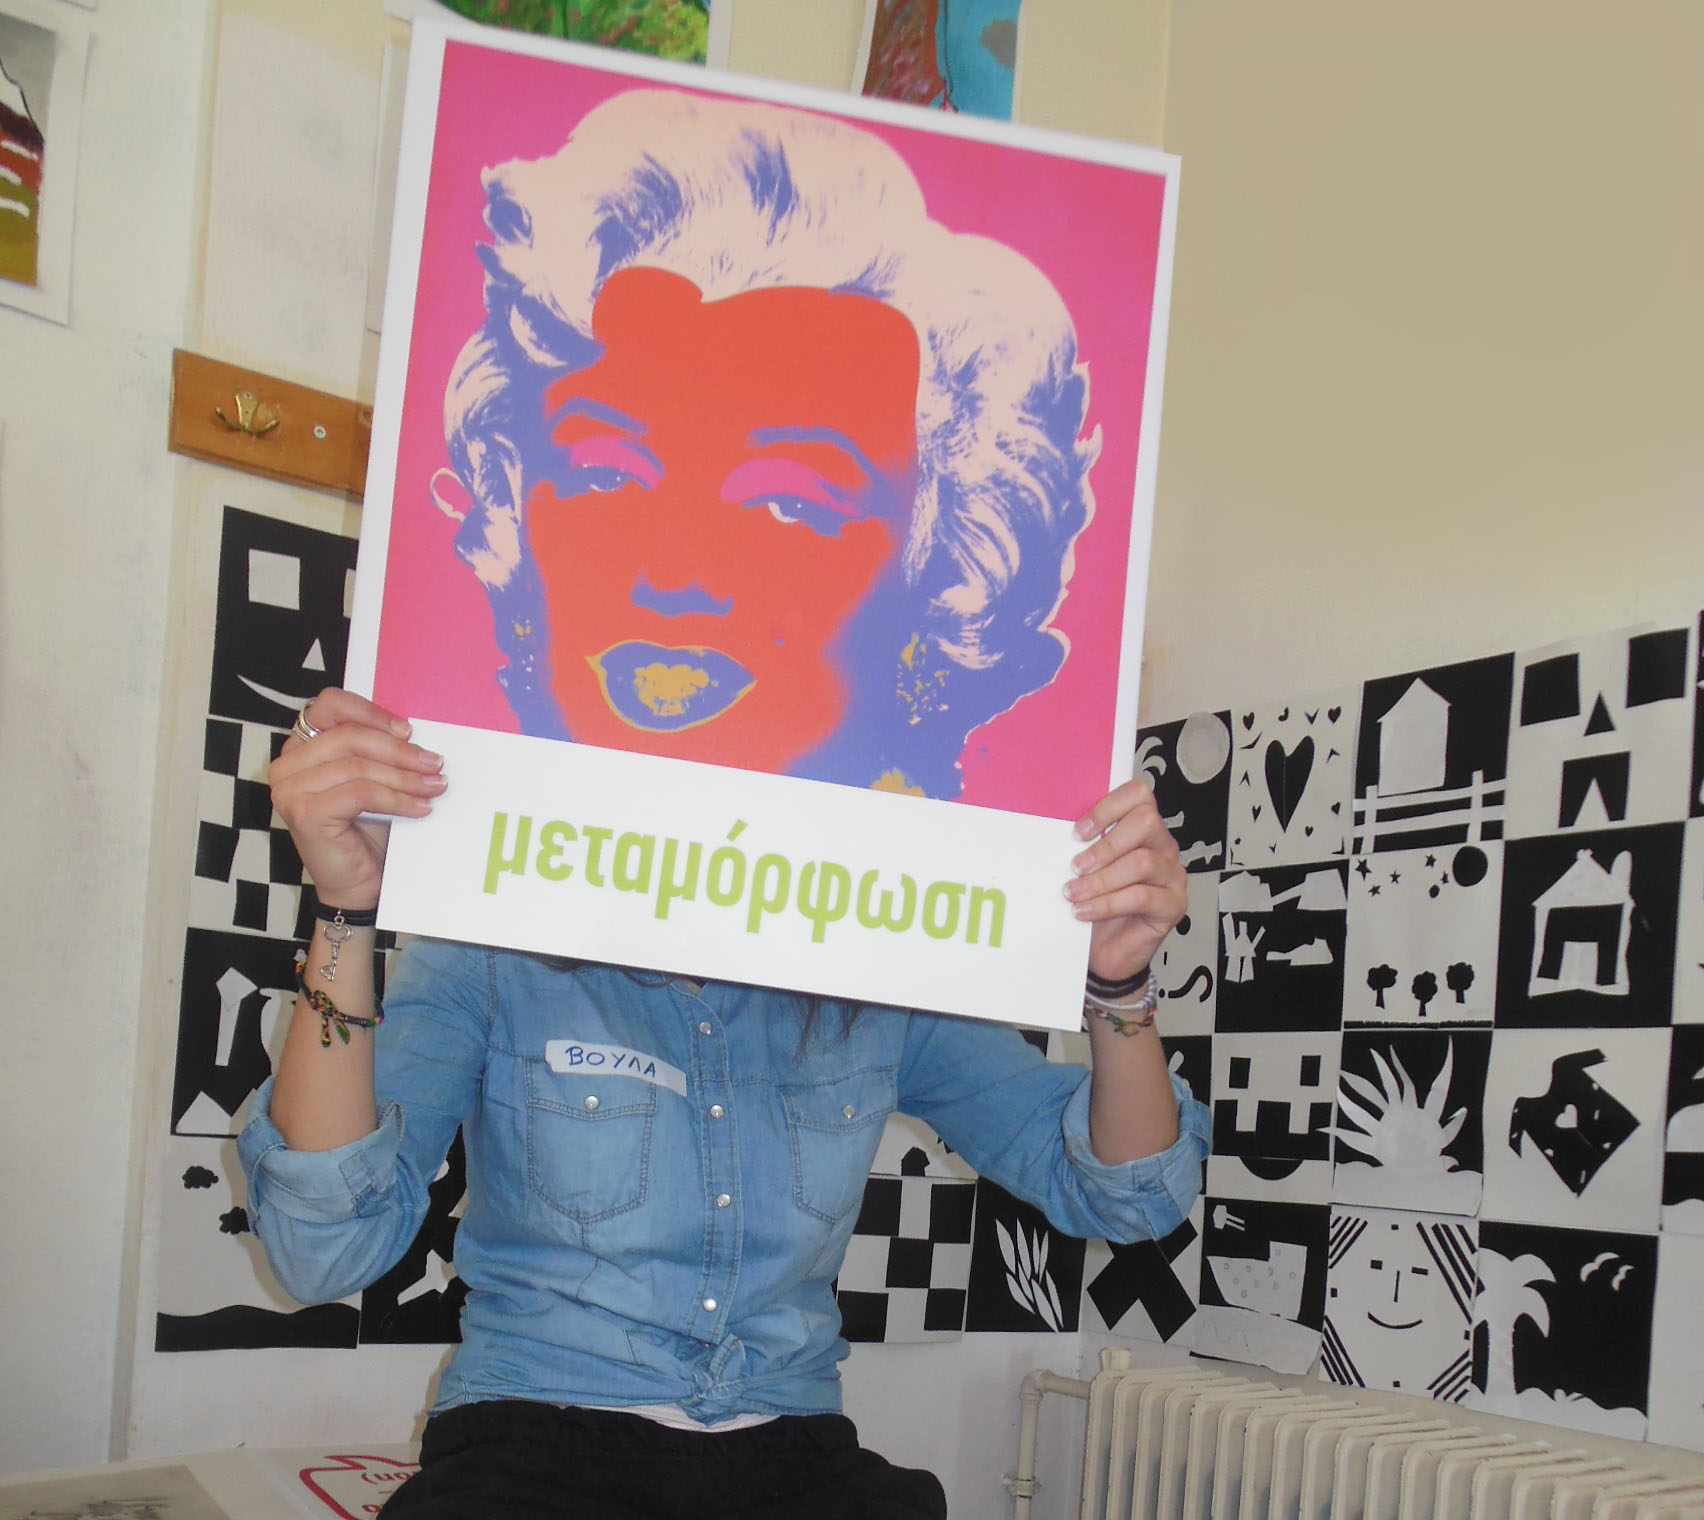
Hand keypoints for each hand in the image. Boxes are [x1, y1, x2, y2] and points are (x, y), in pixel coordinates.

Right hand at [269, 688, 446, 909]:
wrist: (359, 883)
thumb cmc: (367, 830)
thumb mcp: (373, 778)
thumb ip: (378, 749)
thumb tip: (416, 730)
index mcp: (301, 746)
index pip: (330, 705)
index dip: (371, 712)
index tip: (409, 730)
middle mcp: (287, 765)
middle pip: (350, 736)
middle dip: (400, 750)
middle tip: (435, 764)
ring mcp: (290, 789)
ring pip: (358, 766)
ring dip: (405, 776)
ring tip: (435, 787)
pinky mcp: (304, 813)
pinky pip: (361, 793)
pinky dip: (397, 799)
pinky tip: (421, 807)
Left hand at [1064, 778, 1185, 982]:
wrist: (1105, 951)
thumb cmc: (1096, 904)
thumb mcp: (1087, 869)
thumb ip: (1084, 845)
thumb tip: (1055, 827)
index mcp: (1143, 829)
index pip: (1138, 795)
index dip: (1107, 807)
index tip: (1078, 832)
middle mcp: (1163, 847)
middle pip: (1146, 821)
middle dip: (1105, 845)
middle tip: (1076, 867)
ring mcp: (1172, 876)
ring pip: (1142, 862)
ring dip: (1100, 879)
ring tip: (1073, 893)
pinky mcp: (1173, 905)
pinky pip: (1141, 897)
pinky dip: (1106, 903)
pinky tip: (1084, 911)